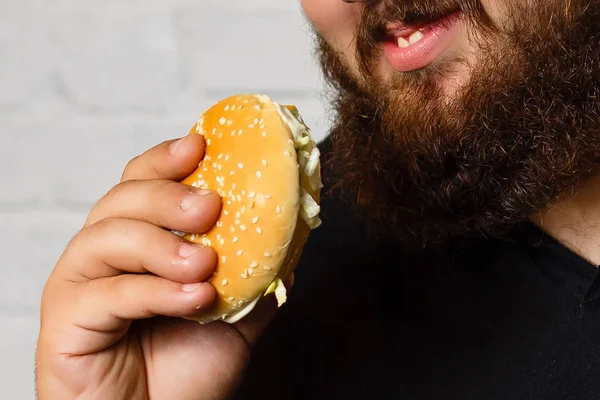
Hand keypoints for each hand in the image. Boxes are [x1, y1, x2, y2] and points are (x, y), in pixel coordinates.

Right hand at [36, 134, 285, 399]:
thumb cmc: (187, 373)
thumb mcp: (236, 315)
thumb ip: (256, 274)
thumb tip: (291, 237)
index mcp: (139, 243)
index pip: (143, 182)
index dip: (167, 158)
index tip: (201, 143)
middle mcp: (104, 254)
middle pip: (122, 199)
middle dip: (167, 194)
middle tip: (210, 206)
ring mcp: (79, 284)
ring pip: (107, 236)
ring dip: (162, 244)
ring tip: (205, 264)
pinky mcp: (64, 320)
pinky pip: (107, 291)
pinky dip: (155, 289)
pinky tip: (193, 298)